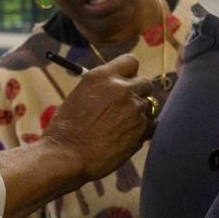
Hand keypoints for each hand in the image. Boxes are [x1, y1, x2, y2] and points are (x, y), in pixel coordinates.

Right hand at [40, 54, 155, 182]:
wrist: (67, 156)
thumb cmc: (66, 129)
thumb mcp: (79, 95)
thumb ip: (101, 88)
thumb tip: (114, 88)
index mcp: (102, 76)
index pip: (131, 61)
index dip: (129, 73)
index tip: (125, 82)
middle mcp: (122, 88)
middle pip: (144, 83)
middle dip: (137, 93)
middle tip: (124, 107)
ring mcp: (135, 109)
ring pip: (149, 106)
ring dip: (140, 113)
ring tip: (121, 126)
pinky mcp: (142, 129)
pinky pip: (152, 124)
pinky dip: (143, 129)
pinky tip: (128, 136)